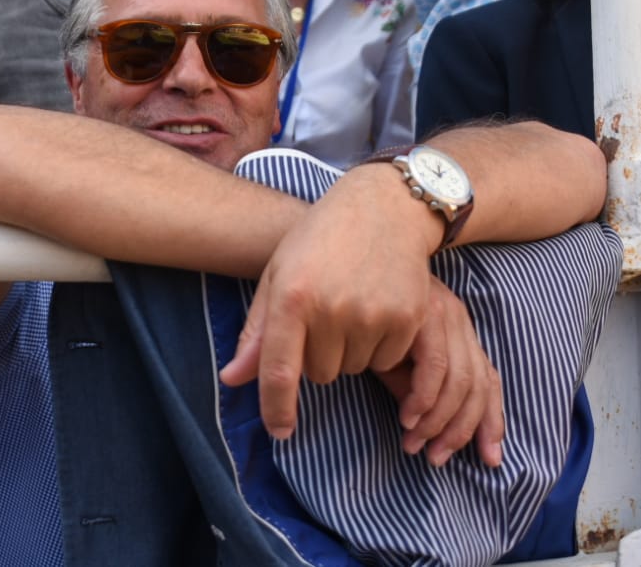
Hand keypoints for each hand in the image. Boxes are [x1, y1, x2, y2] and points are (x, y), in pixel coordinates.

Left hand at [219, 164, 441, 438]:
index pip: (280, 371)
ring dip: (351, 352)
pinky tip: (378, 309)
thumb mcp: (279, 274)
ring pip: (355, 370)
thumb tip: (232, 380)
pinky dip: (381, 346)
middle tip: (326, 316)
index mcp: (292, 296)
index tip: (280, 431)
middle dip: (319, 356)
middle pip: (320, 374)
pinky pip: (387, 361)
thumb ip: (257, 331)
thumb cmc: (320, 240)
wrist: (384, 208)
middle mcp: (332, 308)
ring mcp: (373, 313)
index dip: (277, 407)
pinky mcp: (408, 317)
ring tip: (352, 307)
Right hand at [374, 273, 503, 466]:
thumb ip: (408, 384)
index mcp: (455, 326)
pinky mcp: (422, 312)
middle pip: (479, 385)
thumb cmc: (360, 306)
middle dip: (462, 430)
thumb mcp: (390, 354)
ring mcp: (441, 313)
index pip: (487, 379)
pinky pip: (436, 365)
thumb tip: (421, 428)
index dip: (492, 421)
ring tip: (415, 443)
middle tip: (436, 458)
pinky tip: (408, 417)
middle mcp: (456, 319)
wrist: (337, 257)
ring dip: (440, 421)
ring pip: (461, 380)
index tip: (490, 458)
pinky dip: (425, 398)